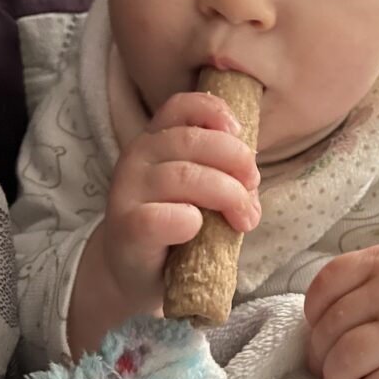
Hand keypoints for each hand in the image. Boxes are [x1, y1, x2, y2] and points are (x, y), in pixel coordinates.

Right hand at [69, 91, 259, 354]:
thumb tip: (252, 181)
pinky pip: (161, 216)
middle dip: (236, 161)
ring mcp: (127, 190)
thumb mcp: (200, 190)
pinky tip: (198, 229)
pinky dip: (188, 221)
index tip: (240, 131)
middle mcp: (137, 156)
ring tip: (243, 219)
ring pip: (184, 176)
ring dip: (226, 194)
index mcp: (156, 139)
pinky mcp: (126, 227)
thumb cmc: (175, 225)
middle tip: (253, 189)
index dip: (213, 110)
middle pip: (192, 141)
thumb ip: (224, 173)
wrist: (133, 272)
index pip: (181, 106)